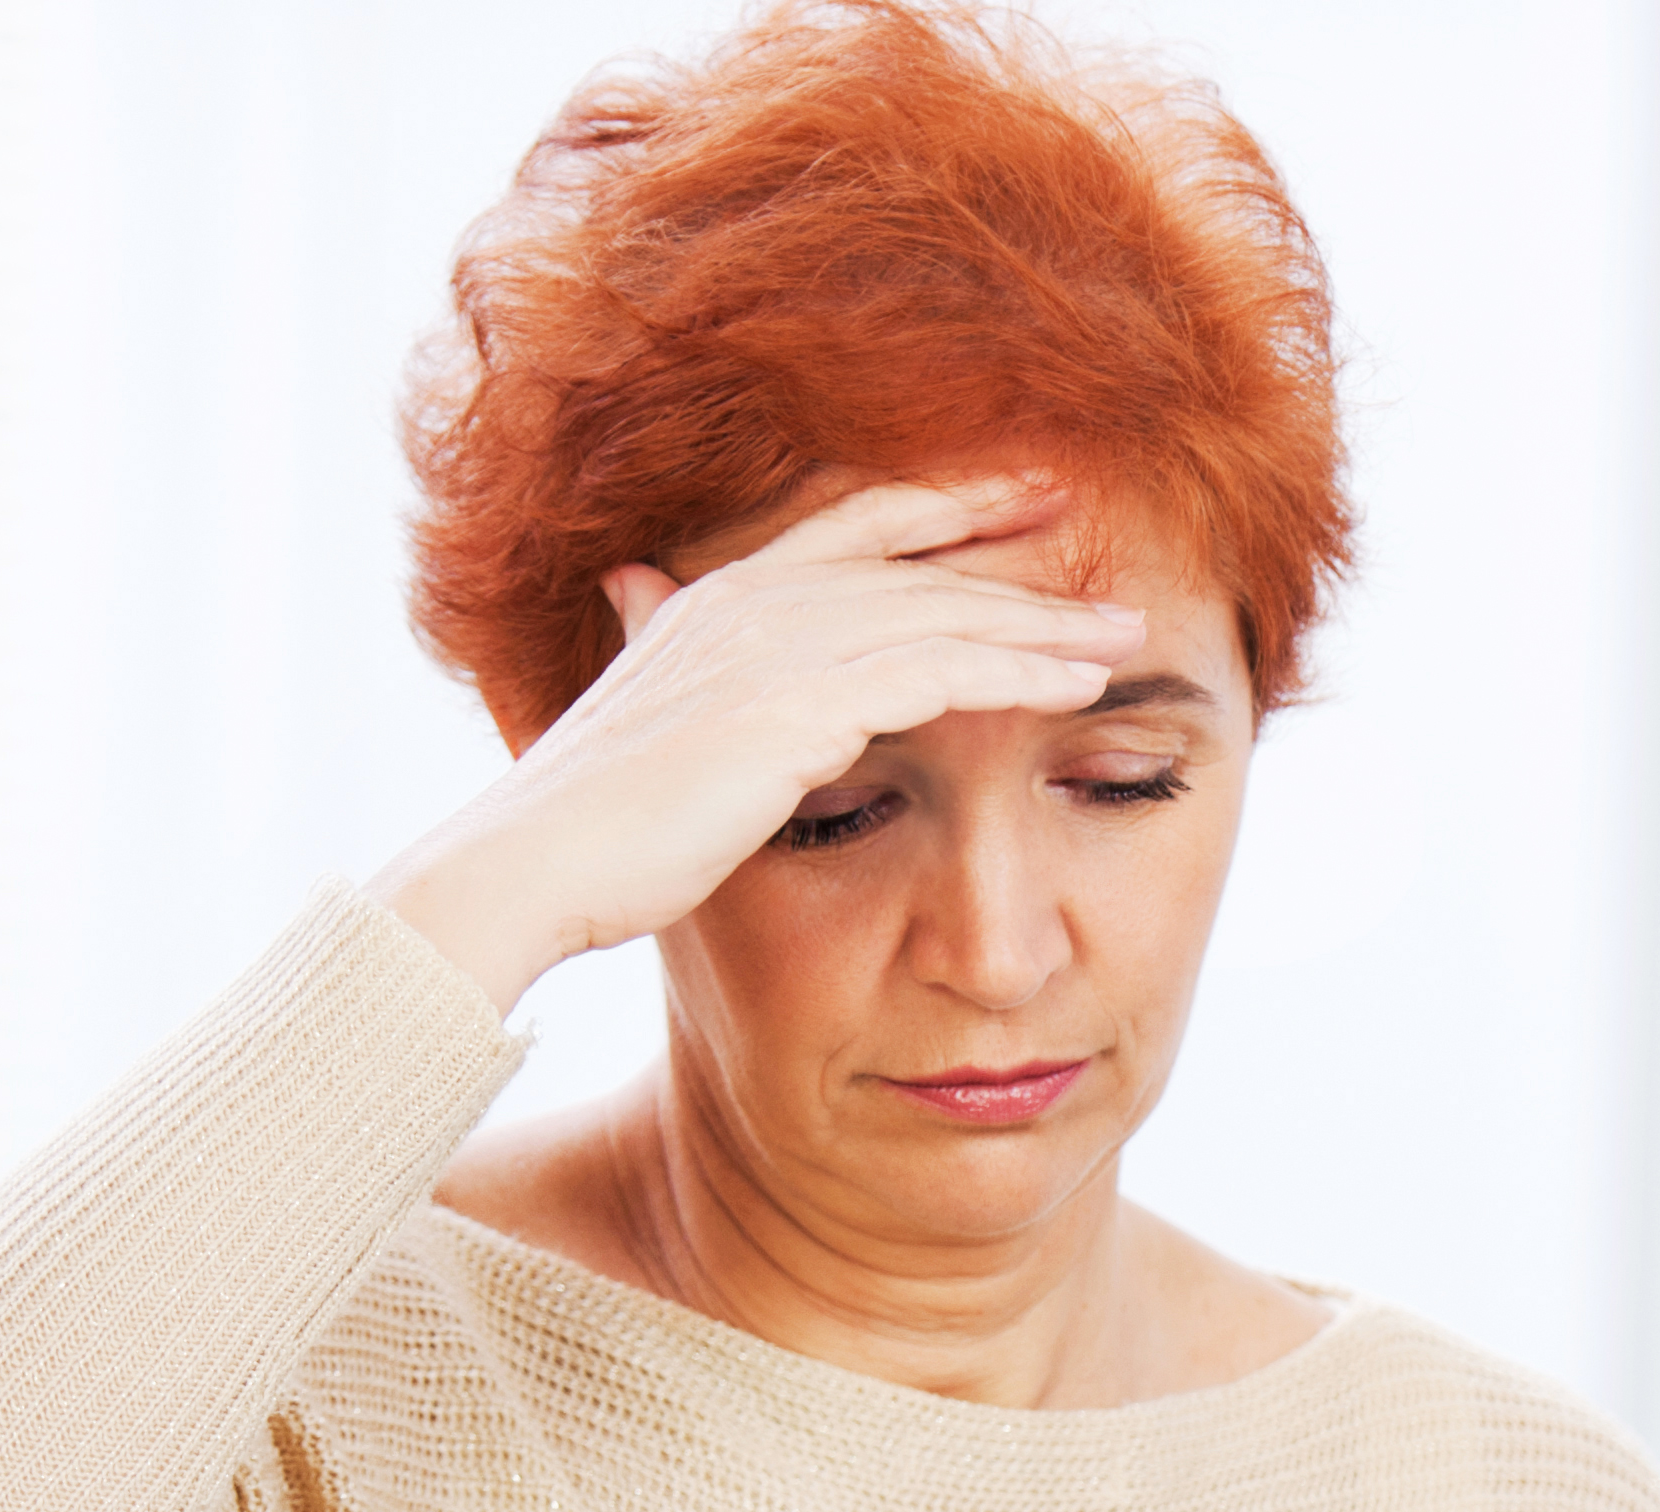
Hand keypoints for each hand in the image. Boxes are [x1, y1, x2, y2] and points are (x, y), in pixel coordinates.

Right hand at [371, 474, 1148, 1006]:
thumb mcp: (641, 719)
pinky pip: (941, 674)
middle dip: (1021, 562)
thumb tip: (636, 598)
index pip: (856, 527)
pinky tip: (1080, 685)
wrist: (532, 865)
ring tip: (1127, 637)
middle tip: (1110, 568)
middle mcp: (753, 602)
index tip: (1026, 498)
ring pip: (944, 616)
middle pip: (920, 567)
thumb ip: (662, 651)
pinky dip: (1018, 672)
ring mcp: (775, 647)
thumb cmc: (589, 823)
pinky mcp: (798, 707)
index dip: (946, 508)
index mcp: (719, 599)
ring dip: (1044, 626)